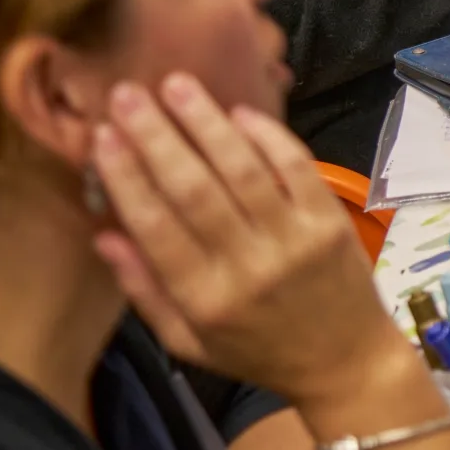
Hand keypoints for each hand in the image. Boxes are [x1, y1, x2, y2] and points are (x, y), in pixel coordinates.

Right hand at [89, 75, 419, 409]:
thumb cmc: (259, 352)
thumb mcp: (189, 342)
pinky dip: (266, 136)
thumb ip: (145, 290)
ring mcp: (294, 240)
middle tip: (127, 95)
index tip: (102, 136)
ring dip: (205, 123)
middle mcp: (248, 266)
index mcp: (204, 299)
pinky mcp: (330, 222)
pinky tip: (237, 112)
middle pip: (194, 189)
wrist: (347, 364)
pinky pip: (295, 167)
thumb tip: (104, 235)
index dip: (125, 176)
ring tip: (176, 85)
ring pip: (242, 170)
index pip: (155, 226)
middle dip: (156, 136)